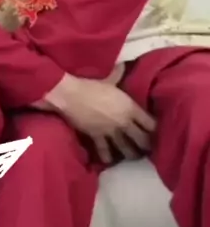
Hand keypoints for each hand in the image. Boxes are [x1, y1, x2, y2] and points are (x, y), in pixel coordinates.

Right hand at [36, 73, 155, 163]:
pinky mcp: (98, 138)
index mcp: (130, 107)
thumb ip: (118, 75)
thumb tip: (122, 65)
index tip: (155, 131)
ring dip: (131, 154)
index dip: (154, 128)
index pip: (150, 123)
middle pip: (142, 140)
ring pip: (127, 149)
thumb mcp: (108, 79)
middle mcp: (124, 122)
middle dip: (147, 145)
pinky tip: (110, 160)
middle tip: (147, 148)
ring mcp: (111, 132)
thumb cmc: (91, 85)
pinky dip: (107, 157)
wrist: (71, 95)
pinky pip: (105, 151)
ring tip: (133, 156)